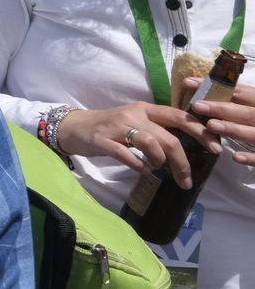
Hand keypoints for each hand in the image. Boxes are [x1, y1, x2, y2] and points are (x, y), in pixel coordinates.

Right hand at [57, 101, 219, 188]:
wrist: (74, 127)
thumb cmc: (109, 127)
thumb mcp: (135, 122)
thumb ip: (157, 130)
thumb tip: (186, 150)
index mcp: (145, 109)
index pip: (179, 116)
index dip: (200, 131)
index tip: (215, 148)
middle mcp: (133, 115)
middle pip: (167, 136)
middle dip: (182, 161)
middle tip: (186, 179)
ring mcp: (117, 127)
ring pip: (149, 142)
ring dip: (160, 161)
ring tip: (159, 170)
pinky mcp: (102, 140)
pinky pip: (125, 154)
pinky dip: (138, 165)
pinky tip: (143, 171)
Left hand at [187, 78, 254, 165]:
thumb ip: (245, 100)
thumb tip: (212, 93)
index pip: (242, 92)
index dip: (217, 86)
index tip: (189, 83)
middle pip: (248, 112)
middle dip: (223, 108)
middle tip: (197, 105)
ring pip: (254, 133)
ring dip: (234, 129)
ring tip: (211, 125)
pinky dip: (252, 156)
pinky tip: (235, 156)